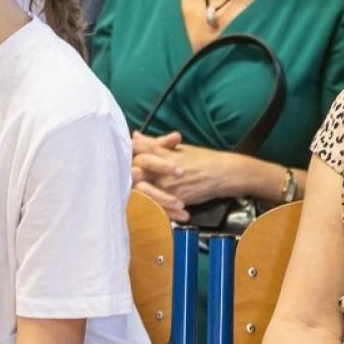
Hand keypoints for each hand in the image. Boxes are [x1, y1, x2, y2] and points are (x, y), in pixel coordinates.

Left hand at [131, 133, 248, 221]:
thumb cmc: (200, 159)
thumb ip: (153, 143)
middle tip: (125, 178)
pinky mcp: (175, 199)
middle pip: (135, 173)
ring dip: (140, 192)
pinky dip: (154, 207)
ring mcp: (167, 186)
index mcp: (162, 154)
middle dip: (130, 175)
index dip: (127, 155)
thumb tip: (136, 136)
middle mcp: (162, 170)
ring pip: (143, 191)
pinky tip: (150, 207)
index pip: (136, 153)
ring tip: (138, 193)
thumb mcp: (176, 148)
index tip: (122, 157)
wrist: (221, 174)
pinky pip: (158, 206)